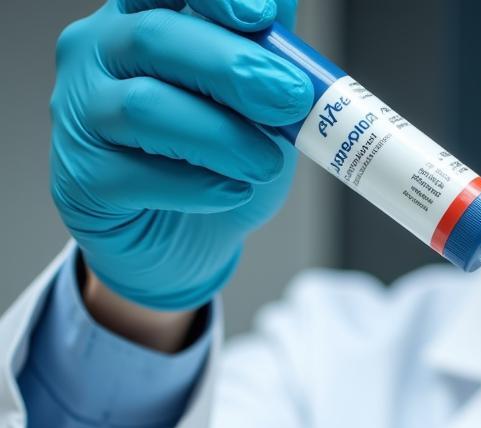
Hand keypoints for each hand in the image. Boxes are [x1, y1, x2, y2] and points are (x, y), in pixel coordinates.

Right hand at [50, 0, 312, 311]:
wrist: (186, 242)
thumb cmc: (217, 163)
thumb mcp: (257, 108)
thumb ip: (267, 56)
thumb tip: (286, 2)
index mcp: (138, 19)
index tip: (263, 16)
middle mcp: (95, 54)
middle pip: (154, 38)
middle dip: (232, 68)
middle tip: (291, 99)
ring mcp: (81, 115)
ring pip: (145, 108)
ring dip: (222, 136)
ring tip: (267, 163)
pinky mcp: (82, 180)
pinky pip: (137, 177)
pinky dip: (198, 186)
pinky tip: (233, 192)